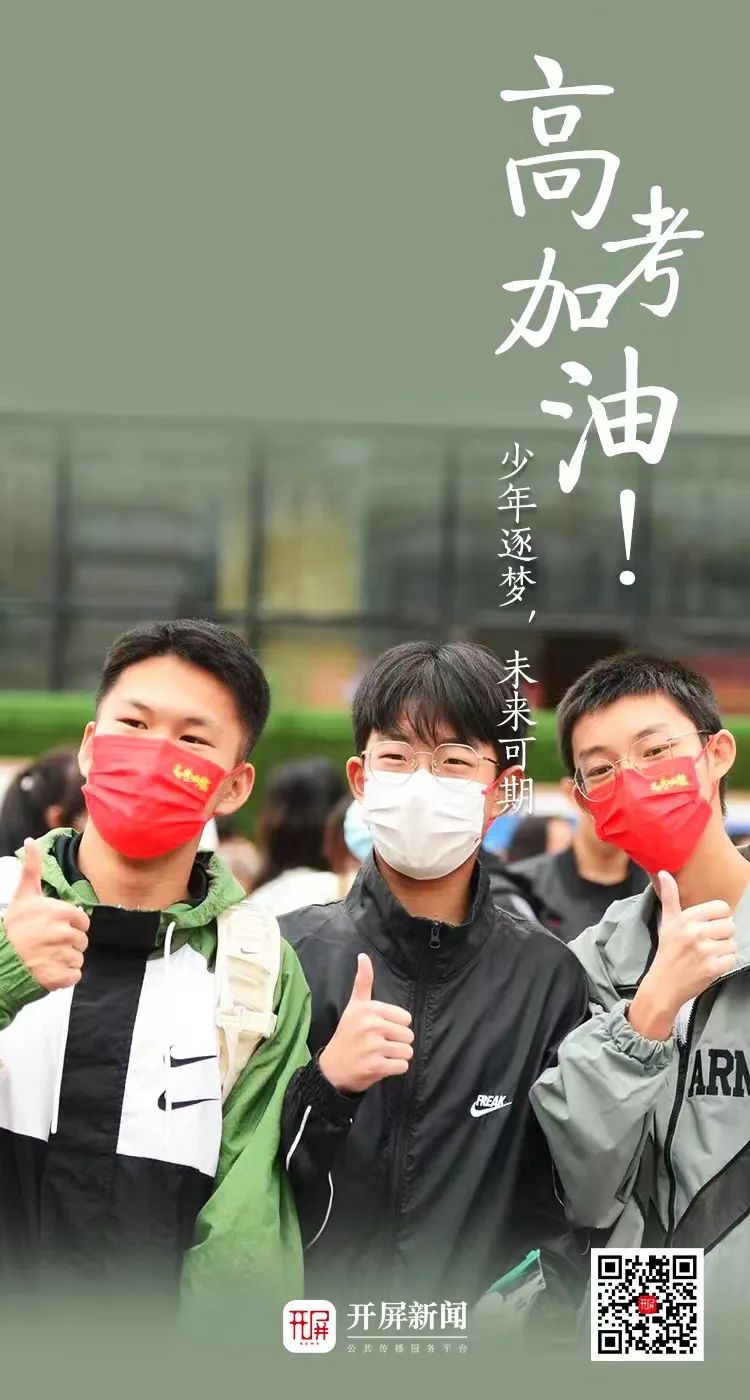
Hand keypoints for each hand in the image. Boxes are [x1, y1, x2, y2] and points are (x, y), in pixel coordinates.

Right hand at [2, 838, 89, 990]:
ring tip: (45, 956)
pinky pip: (75, 975)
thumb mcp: (24, 895)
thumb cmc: (13, 927)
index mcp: (62, 913)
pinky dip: (64, 975)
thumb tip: (30, 841)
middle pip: (82, 940)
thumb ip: (32, 868)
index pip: (82, 921)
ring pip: (78, 958)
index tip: (53, 928)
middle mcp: (65, 933)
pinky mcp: (60, 976)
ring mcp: (62, 955)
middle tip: (46, 943)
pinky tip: (48, 969)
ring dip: (65, 959)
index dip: (70, 925)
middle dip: (67, 943)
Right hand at [319, 953, 413, 1092]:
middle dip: (398, 1042)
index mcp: (370, 1009)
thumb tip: (363, 955)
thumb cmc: (348, 1034)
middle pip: (408, 1035)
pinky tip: (380, 1066)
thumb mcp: (354, 1005)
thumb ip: (363, 981)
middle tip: (379, 1044)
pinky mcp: (376, 1067)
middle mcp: (372, 1025)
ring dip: (397, 1056)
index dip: (396, 1025)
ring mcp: (374, 1047)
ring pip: (407, 1051)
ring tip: (380, 1055)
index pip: (406, 1018)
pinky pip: (402, 1066)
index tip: (380, 1029)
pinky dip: (394, 1069)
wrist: (332, 1068)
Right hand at [628, 870, 736, 1039]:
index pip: (721, 908)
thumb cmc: (668, 953)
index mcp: (686, 919)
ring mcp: (703, 951)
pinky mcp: (711, 968)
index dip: (719, 918)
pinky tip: (711, 965)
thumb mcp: (667, 922)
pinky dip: (724, 964)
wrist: (663, 985)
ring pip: (732, 943)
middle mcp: (695, 933)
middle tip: (708, 943)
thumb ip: (670, 896)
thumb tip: (664, 872)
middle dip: (723, 935)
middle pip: (730, 926)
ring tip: (708, 955)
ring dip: (724, 951)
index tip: (709, 927)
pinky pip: (731, 959)